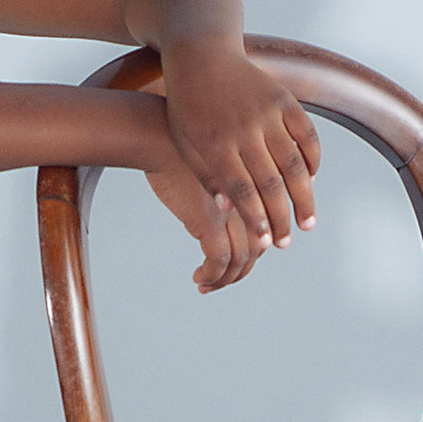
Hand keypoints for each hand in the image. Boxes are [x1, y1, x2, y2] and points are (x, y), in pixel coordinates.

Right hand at [143, 139, 258, 291]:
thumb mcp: (211, 166)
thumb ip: (220, 189)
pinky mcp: (210, 223)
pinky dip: (212, 277)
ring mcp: (232, 214)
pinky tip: (199, 279)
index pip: (263, 230)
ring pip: (241, 261)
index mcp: (252, 188)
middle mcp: (248, 202)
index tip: (233, 264)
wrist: (159, 136)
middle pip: (257, 249)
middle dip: (240, 272)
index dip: (252, 252)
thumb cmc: (179, 147)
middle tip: (222, 281)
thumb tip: (216, 213)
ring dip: (225, 280)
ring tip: (207, 285)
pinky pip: (218, 262)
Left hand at [158, 40, 320, 252]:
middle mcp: (245, 129)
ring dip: (304, 197)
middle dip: (281, 218)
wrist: (203, 56)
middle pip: (271, 183)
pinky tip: (311, 180)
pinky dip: (313, 160)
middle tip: (285, 244)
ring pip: (294, 163)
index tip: (265, 243)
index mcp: (216, 143)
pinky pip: (307, 135)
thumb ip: (208, 176)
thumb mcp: (186, 144)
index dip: (256, 219)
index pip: (242, 191)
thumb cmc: (188, 107)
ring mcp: (268, 113)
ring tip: (307, 223)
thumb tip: (229, 210)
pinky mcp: (284, 99)